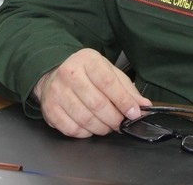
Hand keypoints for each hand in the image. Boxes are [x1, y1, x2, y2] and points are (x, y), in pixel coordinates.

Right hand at [33, 48, 150, 137]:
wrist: (54, 73)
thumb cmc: (86, 73)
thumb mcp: (108, 71)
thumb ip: (126, 88)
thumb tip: (143, 105)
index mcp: (88, 60)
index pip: (108, 83)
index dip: (123, 101)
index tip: (134, 113)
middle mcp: (69, 73)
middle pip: (97, 104)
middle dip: (114, 119)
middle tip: (120, 123)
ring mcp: (57, 91)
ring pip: (85, 119)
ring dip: (101, 128)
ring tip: (107, 125)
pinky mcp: (49, 109)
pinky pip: (71, 129)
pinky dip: (85, 133)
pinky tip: (90, 127)